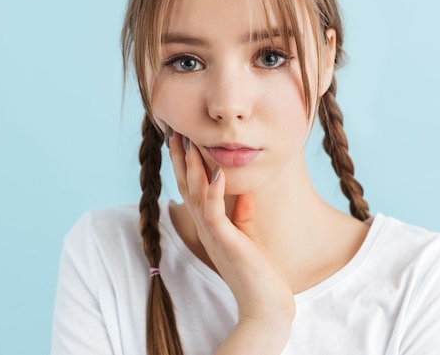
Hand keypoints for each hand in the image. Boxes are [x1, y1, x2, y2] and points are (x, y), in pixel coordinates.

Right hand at [167, 130, 294, 337]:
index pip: (192, 189)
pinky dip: (214, 190)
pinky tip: (216, 171)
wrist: (265, 306)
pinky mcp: (225, 241)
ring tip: (188, 142)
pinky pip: (214, 211)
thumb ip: (242, 213)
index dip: (186, 164)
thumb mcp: (247, 235)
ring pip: (195, 194)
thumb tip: (243, 191)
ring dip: (191, 167)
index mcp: (210, 225)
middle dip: (180, 159)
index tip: (183, 140)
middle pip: (186, 186)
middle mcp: (206, 227)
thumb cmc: (257, 272)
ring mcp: (213, 234)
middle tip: (175, 132)